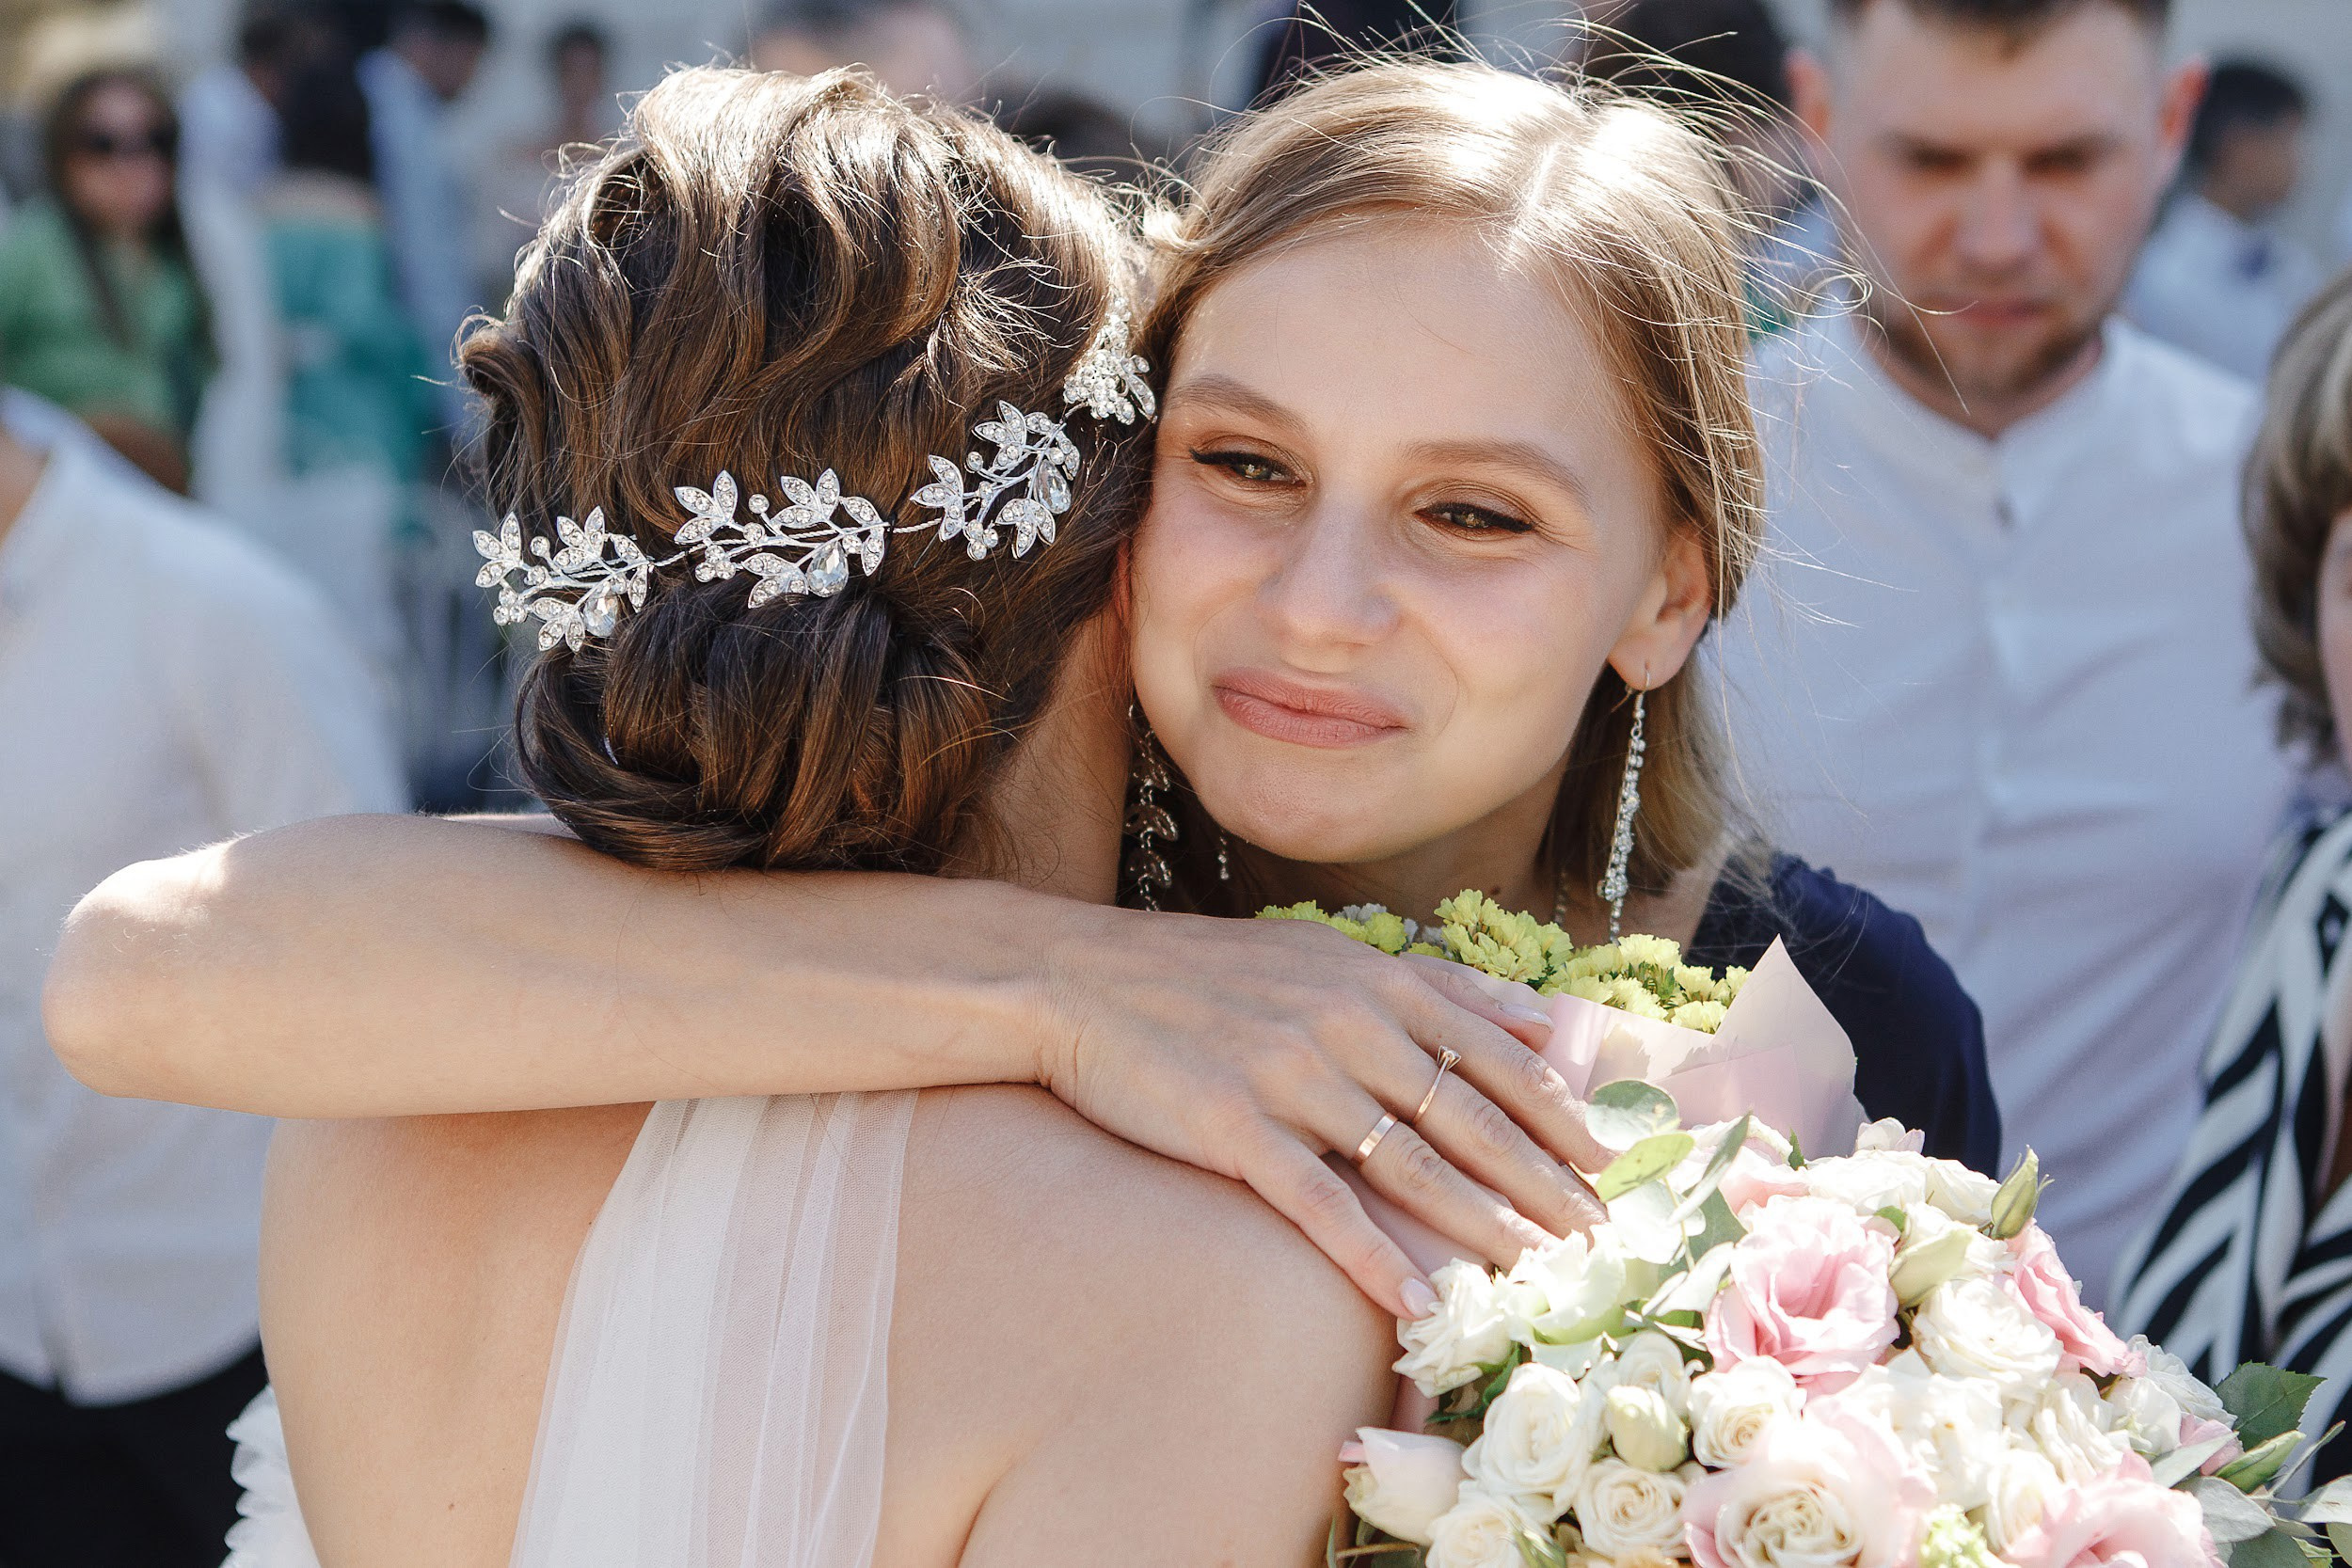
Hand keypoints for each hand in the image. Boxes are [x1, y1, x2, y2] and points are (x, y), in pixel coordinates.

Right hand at [1035, 905, 1608, 1318]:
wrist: (1077, 978)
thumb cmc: (1204, 971)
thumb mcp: (1324, 951)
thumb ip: (1431, 981)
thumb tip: (1534, 1011)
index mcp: (1373, 978)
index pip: (1494, 1052)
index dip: (1557, 1113)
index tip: (1606, 1163)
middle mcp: (1345, 1021)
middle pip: (1468, 1115)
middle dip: (1543, 1180)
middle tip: (1598, 1234)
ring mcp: (1290, 1075)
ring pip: (1410, 1163)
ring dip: (1482, 1225)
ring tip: (1537, 1274)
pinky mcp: (1234, 1126)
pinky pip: (1320, 1203)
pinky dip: (1374, 1255)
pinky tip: (1416, 1299)